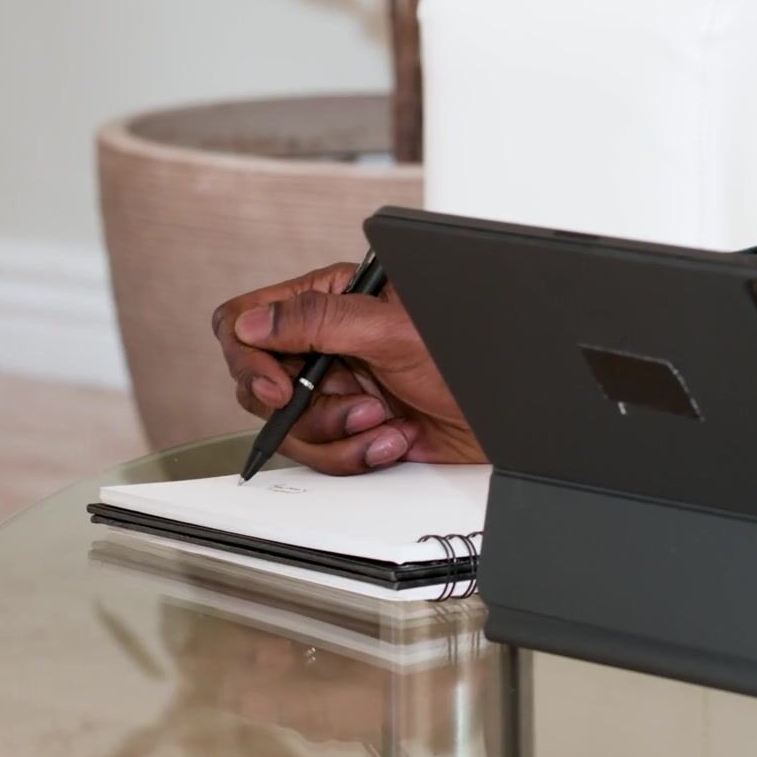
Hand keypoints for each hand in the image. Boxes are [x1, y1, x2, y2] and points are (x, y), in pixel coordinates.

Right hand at [213, 262, 482, 473]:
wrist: (510, 416)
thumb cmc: (470, 358)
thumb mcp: (394, 332)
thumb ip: (321, 320)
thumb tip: (254, 323)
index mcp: (329, 301)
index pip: (246, 321)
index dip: (248, 357)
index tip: (278, 387)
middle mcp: (326, 344)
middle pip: (258, 383)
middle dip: (305, 408)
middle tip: (356, 407)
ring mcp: (336, 389)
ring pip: (288, 426)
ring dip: (337, 435)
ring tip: (385, 421)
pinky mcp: (351, 429)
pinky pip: (320, 454)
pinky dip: (355, 455)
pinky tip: (393, 438)